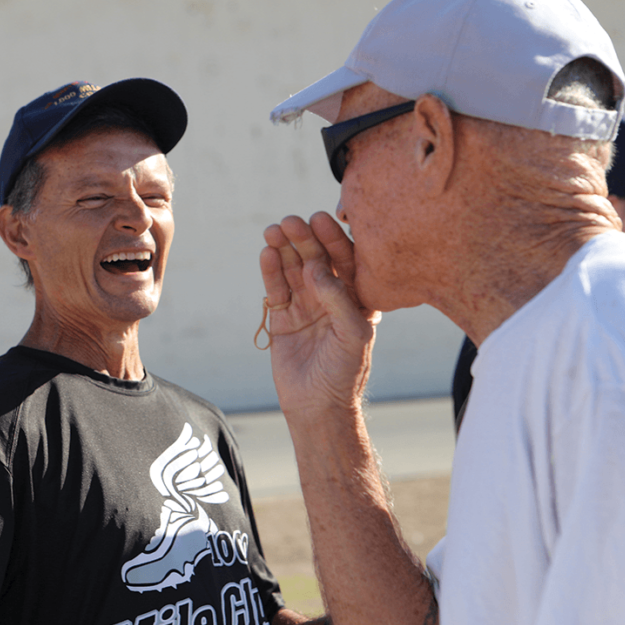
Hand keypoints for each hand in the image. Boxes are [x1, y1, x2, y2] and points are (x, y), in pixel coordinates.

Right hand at [259, 212, 380, 417]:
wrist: (317, 405)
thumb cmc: (344, 372)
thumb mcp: (353, 333)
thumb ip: (337, 297)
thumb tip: (314, 266)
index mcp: (357, 299)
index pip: (347, 260)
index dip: (333, 239)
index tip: (320, 219)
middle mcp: (332, 297)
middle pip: (317, 259)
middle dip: (305, 239)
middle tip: (291, 221)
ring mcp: (306, 305)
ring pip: (294, 269)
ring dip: (284, 249)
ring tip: (273, 230)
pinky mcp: (283, 317)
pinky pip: (276, 288)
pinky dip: (271, 270)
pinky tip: (267, 253)